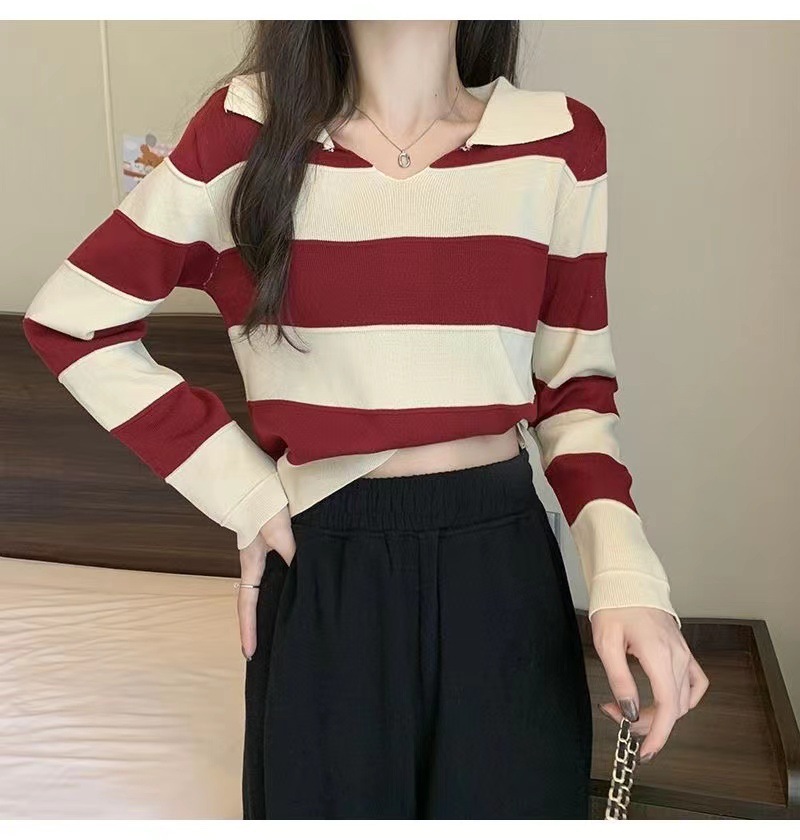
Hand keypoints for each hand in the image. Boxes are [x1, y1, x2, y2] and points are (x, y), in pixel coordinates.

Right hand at [237, 505, 295, 660]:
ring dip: (275, 604)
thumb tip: (305, 575)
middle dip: (260, 623)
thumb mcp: (279, 531)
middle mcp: (255, 562)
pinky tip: (300, 589)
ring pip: (269, 586)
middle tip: (267, 646)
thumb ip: (292, 553)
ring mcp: (263, 553)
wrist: (257, 481)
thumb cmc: (263, 504)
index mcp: (250, 563)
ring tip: (286, 624)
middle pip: (256, 600)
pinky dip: (286, 585)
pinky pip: (279, 572)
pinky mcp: (274, 543)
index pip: (247, 604)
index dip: (249, 629)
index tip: (249, 653)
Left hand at [591, 606, 709, 761]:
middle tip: (615, 712)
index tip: (645, 752)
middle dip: (645, 721)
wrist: (628, 581)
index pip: (667, 707)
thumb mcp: (606, 643)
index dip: (657, 735)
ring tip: (631, 706)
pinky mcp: (683, 650)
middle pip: (673, 708)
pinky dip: (684, 698)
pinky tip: (667, 700)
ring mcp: (684, 653)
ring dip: (659, 712)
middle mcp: (677, 656)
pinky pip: (695, 682)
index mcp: (659, 654)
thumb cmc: (615, 605)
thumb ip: (619, 679)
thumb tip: (629, 710)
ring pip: (682, 699)